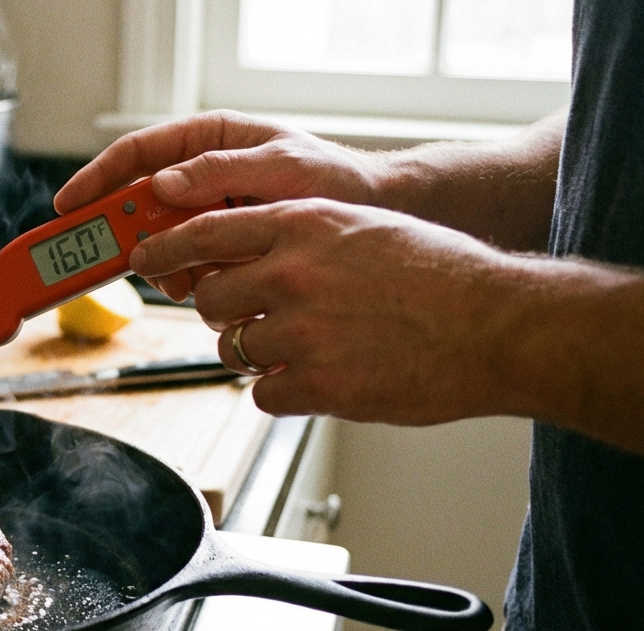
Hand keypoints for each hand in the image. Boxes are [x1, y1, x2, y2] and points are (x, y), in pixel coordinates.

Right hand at [55, 111, 382, 299]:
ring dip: (164, 262)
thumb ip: (220, 172)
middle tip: (126, 260)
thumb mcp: (280, 167)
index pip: (135, 155)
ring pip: (159, 239)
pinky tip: (209, 284)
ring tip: (187, 278)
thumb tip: (162, 183)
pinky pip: (186, 263)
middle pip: (137, 202)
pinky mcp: (220, 244)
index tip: (69, 207)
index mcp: (207, 141)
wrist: (371, 215)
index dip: (96, 180)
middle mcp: (201, 175)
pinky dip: (189, 279)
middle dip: (130, 234)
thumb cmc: (334, 180)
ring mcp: (208, 211)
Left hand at [152, 198, 533, 424]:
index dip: (165, 248)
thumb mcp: (359, 225)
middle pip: (209, 299)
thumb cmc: (437, 273)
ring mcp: (300, 332)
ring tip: (314, 345)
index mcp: (301, 224)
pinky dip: (286, 392)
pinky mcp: (316, 387)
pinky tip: (327, 377)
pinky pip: (264, 395)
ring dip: (260, 353)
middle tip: (257, 316)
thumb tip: (235, 250)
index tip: (146, 259)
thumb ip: (295, 233)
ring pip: (233, 350)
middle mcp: (291, 274)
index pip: (203, 231)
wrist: (497, 326)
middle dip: (223, 312)